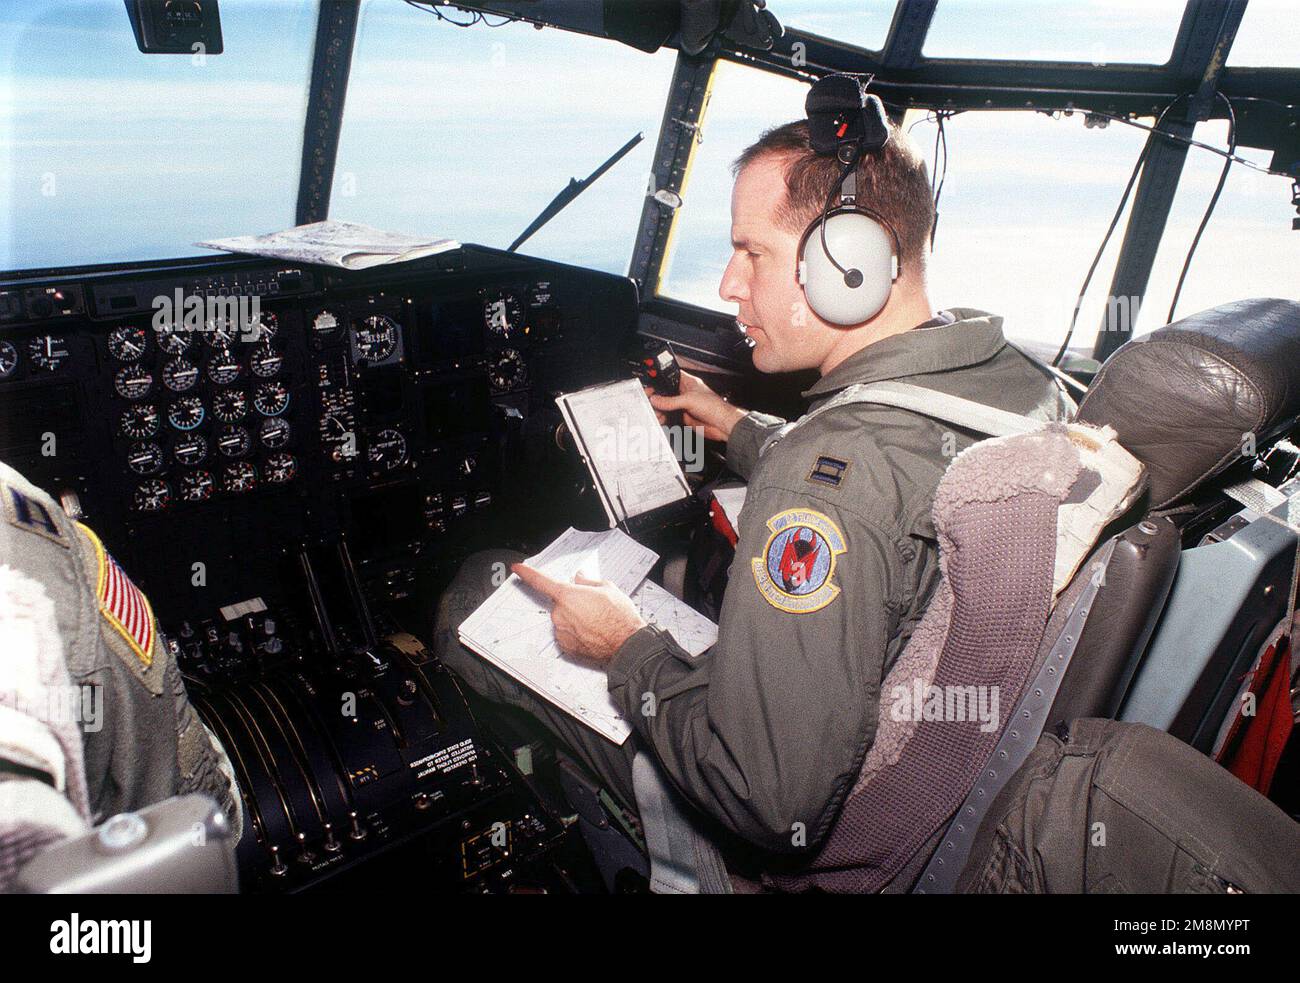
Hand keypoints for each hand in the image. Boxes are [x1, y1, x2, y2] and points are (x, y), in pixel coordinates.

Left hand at [512, 563, 646, 664]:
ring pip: (564, 620)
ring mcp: (562, 632)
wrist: (628, 645)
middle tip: (593, 608)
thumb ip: (588, 581)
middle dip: (573, 603)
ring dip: (575, 619)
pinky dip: (577, 633)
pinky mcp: (566, 647)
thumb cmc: (620, 617)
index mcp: (568, 595)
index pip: (541, 581)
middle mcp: (560, 614)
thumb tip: (580, 578)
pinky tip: (593, 633)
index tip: (518, 569)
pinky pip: (567, 634)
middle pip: (560, 603)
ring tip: (597, 623)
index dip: (527, 573)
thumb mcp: (608, 588)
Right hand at [645, 371, 746, 442]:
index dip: (661, 378)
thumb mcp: (689, 399)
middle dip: (658, 396)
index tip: (652, 383)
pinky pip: (670, 417)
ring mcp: (684, 406)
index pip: (671, 376)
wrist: (721, 424)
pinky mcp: (684, 417)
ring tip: (655, 411)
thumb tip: (656, 399)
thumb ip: (671, 400)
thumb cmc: (714, 406)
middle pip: (667, 393)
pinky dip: (664, 418)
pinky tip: (661, 418)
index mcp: (688, 383)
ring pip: (667, 406)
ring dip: (660, 409)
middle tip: (650, 400)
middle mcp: (685, 394)